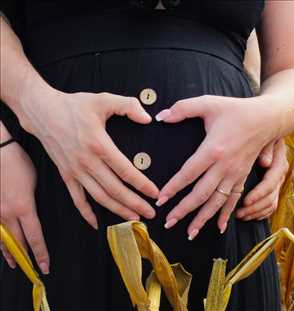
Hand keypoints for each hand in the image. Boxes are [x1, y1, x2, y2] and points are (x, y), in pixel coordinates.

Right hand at [0, 141, 49, 274]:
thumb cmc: (18, 163)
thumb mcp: (34, 182)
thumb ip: (32, 201)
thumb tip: (32, 210)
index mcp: (24, 208)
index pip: (35, 237)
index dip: (40, 253)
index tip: (45, 265)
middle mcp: (8, 214)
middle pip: (19, 242)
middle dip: (27, 257)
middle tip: (34, 269)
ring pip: (3, 239)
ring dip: (10, 253)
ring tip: (15, 263)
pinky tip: (1, 246)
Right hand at [19, 88, 159, 227]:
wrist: (41, 110)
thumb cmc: (74, 105)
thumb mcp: (103, 99)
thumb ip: (128, 106)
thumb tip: (148, 118)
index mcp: (99, 144)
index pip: (125, 170)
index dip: (142, 184)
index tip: (155, 193)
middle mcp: (87, 161)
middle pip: (114, 189)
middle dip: (134, 203)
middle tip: (150, 213)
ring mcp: (74, 170)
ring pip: (99, 197)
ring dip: (117, 210)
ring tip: (133, 219)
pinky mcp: (65, 174)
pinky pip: (76, 198)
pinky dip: (86, 212)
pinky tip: (96, 223)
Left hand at [155, 95, 281, 238]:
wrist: (266, 119)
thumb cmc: (235, 110)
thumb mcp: (208, 103)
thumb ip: (183, 108)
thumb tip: (160, 116)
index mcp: (213, 149)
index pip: (188, 173)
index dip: (173, 188)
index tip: (159, 200)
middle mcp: (224, 166)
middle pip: (201, 194)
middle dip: (184, 210)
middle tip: (168, 223)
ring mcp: (236, 174)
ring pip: (217, 202)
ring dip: (203, 219)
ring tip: (189, 233)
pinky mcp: (243, 177)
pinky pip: (233, 200)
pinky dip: (225, 215)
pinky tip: (218, 228)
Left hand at [236, 139, 288, 219]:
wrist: (265, 128)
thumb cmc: (259, 131)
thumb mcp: (263, 135)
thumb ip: (265, 147)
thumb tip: (266, 162)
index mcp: (279, 161)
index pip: (271, 182)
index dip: (259, 193)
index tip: (246, 201)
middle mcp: (280, 173)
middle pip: (271, 196)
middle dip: (255, 207)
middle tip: (240, 213)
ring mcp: (277, 182)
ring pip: (270, 203)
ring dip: (255, 212)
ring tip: (241, 215)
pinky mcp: (273, 187)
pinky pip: (270, 205)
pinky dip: (260, 213)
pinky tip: (249, 216)